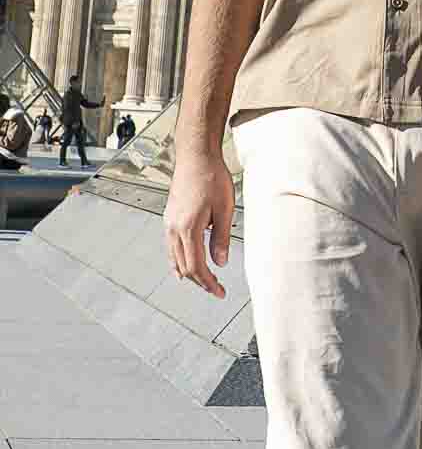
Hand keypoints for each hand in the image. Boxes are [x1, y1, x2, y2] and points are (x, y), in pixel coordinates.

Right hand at [164, 150, 234, 297]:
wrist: (196, 156)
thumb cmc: (211, 176)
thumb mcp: (225, 208)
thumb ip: (222, 237)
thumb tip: (221, 262)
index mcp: (188, 228)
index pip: (196, 267)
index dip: (208, 283)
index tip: (219, 291)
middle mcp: (174, 228)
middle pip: (184, 267)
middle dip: (200, 281)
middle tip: (216, 288)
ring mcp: (169, 223)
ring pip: (175, 258)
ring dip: (189, 272)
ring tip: (204, 281)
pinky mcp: (169, 217)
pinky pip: (171, 247)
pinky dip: (178, 260)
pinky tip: (184, 264)